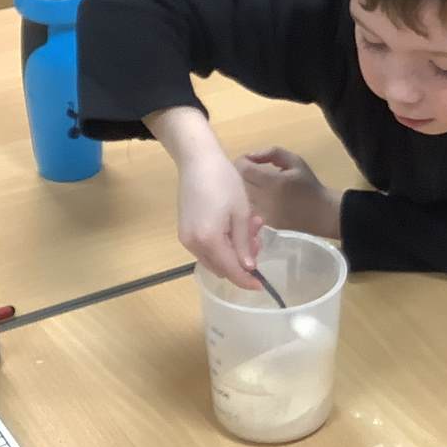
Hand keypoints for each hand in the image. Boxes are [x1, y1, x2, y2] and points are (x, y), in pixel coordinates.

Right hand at [148, 105, 261, 288]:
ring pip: (214, 258)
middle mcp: (193, 244)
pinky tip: (234, 225)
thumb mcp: (241, 213)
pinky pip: (206, 248)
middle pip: (221, 267)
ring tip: (249, 227)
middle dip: (241, 261)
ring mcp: (186, 238)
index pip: (231, 270)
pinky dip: (222, 243)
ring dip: (233, 250)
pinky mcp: (185, 231)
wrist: (198, 161)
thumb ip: (243, 244)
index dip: (247, 280)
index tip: (261, 285)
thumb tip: (247, 269)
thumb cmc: (224, 182)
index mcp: (209, 240)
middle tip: (257, 238)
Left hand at [236, 147, 343, 239]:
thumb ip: (272, 153)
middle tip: (253, 170)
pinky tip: (262, 199)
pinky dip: (250, 201)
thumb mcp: (296, 161)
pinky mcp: (262, 223)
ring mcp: (262, 213)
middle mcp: (263, 198)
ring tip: (258, 184)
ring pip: (241, 196)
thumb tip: (251, 155)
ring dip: (245, 187)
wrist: (321, 214)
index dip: (242, 161)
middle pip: (239, 182)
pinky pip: (248, 208)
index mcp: (272, 182)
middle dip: (243, 173)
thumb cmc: (309, 185)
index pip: (243, 169)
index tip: (250, 160)